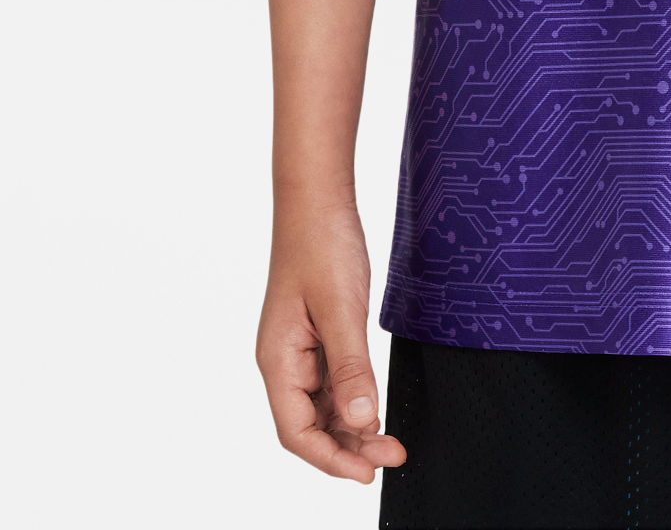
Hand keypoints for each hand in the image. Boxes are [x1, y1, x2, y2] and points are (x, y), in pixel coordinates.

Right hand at [256, 198, 406, 482]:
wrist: (318, 198)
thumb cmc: (321, 244)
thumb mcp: (341, 308)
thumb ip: (350, 366)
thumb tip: (361, 419)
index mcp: (278, 360)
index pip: (297, 432)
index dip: (331, 459)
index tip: (368, 472)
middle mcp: (284, 361)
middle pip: (311, 425)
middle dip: (349, 447)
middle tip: (393, 454)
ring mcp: (300, 349)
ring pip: (324, 406)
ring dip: (354, 426)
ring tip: (391, 439)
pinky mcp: (318, 335)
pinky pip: (333, 381)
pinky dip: (354, 398)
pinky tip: (375, 404)